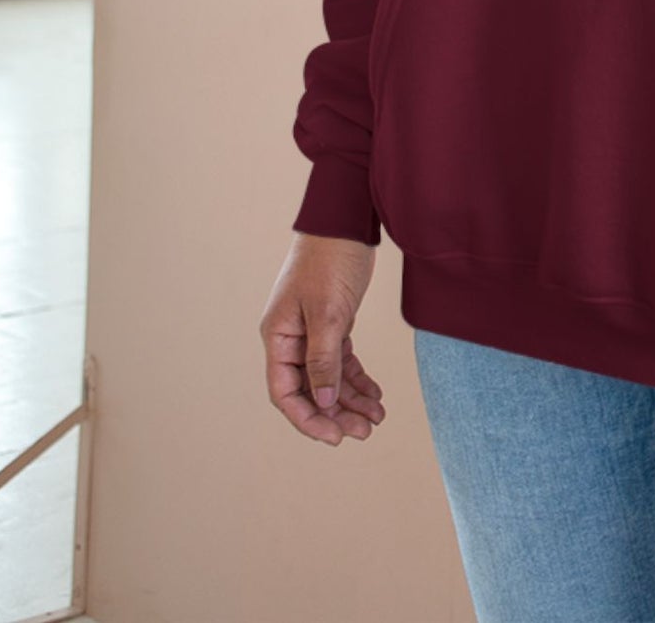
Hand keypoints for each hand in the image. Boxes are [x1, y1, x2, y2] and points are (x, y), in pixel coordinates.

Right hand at [260, 232, 387, 444]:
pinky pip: (341, 360)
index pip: (286, 393)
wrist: (347, 217)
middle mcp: (290, 338)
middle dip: (337, 413)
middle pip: (309, 390)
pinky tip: (375, 394)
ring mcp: (311, 330)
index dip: (308, 419)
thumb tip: (324, 403)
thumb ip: (323, 360)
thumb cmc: (330, 259)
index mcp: (277, 336)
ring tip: (377, 417)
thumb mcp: (328, 313)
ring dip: (351, 399)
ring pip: (329, 377)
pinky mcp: (332, 322)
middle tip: (366, 431)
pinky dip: (357, 378)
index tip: (335, 437)